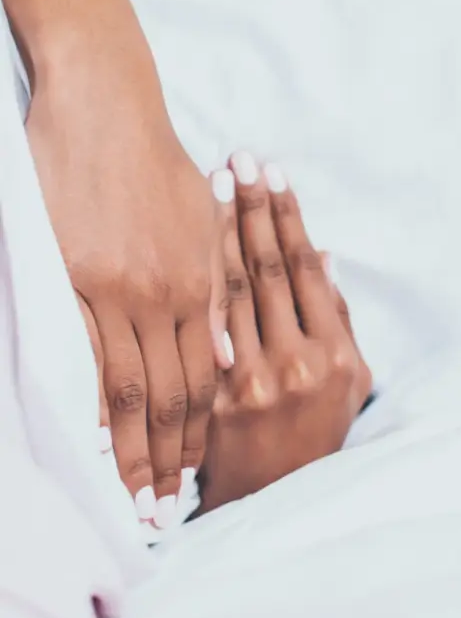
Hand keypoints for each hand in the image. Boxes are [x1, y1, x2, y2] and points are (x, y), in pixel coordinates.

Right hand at [26, 60, 230, 527]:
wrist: (110, 109)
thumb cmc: (160, 166)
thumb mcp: (203, 227)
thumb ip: (215, 294)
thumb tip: (226, 358)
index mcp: (202, 285)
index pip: (208, 379)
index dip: (202, 431)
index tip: (196, 474)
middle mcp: (167, 296)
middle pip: (174, 395)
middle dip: (170, 456)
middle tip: (163, 508)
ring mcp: (120, 290)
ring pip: (131, 386)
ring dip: (131, 446)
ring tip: (129, 494)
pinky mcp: (76, 277)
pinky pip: (87, 353)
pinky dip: (92, 400)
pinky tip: (92, 439)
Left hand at [199, 158, 370, 512]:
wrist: (276, 495)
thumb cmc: (321, 428)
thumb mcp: (353, 378)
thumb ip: (340, 318)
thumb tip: (327, 257)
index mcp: (334, 356)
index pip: (307, 272)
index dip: (291, 219)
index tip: (278, 176)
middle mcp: (293, 363)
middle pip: (268, 269)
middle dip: (255, 208)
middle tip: (244, 158)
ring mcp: (247, 380)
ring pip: (230, 288)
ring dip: (224, 229)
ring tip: (220, 180)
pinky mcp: (210, 395)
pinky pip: (202, 324)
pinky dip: (198, 275)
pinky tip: (192, 236)